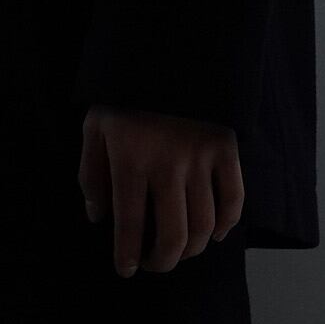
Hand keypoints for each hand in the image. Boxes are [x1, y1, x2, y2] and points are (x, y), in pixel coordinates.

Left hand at [77, 104, 243, 277]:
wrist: (169, 53)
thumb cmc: (125, 95)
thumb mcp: (94, 128)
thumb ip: (91, 174)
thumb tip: (98, 217)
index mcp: (130, 161)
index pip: (130, 226)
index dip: (127, 256)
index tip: (126, 270)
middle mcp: (168, 166)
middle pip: (173, 234)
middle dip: (163, 261)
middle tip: (154, 264)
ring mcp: (201, 159)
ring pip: (204, 224)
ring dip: (191, 248)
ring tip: (179, 252)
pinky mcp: (226, 150)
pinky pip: (233, 198)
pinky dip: (226, 224)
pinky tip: (213, 235)